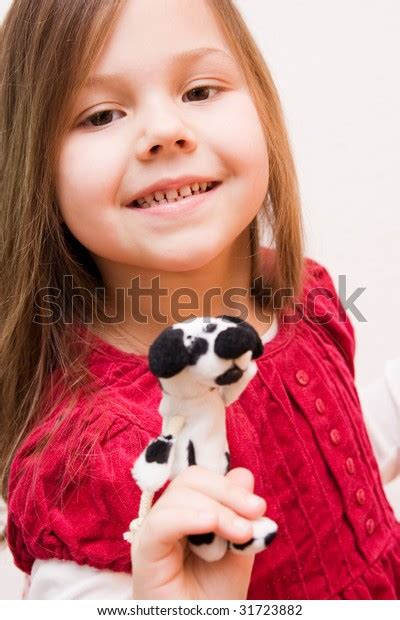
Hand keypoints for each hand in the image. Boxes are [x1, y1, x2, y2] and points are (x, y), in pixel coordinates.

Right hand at [131, 466, 266, 599]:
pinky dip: (188, 517)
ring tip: (242, 534)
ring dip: (218, 509)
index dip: (230, 486)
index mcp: (186, 516)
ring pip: (178, 497)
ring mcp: (153, 535)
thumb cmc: (215, 600)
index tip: (259, 507)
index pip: (202, 481)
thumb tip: (244, 474)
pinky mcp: (144, 553)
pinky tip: (210, 524)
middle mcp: (166, 521)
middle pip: (189, 481)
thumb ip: (241, 516)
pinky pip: (161, 523)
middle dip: (226, 492)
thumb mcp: (238, 553)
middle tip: (255, 512)